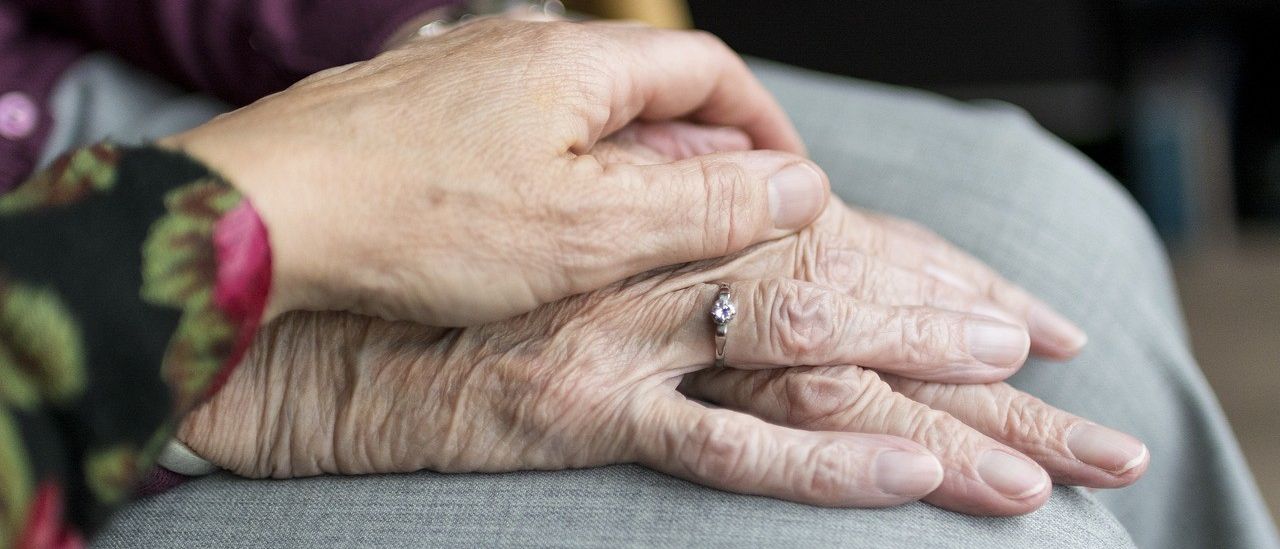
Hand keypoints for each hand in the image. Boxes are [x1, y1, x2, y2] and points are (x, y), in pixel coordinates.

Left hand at [162, 18, 823, 325]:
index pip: (707, 69)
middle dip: (698, 151)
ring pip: (578, 110)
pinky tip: (540, 223)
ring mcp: (461, 72)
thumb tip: (799, 186)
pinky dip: (558, 170)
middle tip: (720, 219)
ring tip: (637, 232)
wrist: (262, 215)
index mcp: (576, 61)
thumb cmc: (418, 220)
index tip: (786, 181)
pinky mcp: (415, 109)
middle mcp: (519, 46)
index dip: (761, 125)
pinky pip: (516, 129)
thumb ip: (702, 205)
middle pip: (645, 87)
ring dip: (628, 164)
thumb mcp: (588, 229)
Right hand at [180, 126, 1142, 515]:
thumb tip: (726, 216)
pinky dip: (823, 460)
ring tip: (1040, 451)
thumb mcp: (561, 233)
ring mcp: (633, 334)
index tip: (1019, 312)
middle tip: (1066, 373)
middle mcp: (665, 262)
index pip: (837, 239)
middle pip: (850, 293)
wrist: (321, 308)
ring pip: (814, 356)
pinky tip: (911, 475)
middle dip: (966, 334)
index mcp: (670, 217)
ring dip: (932, 395)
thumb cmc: (442, 259)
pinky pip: (724, 440)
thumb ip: (648, 223)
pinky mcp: (587, 406)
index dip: (934, 273)